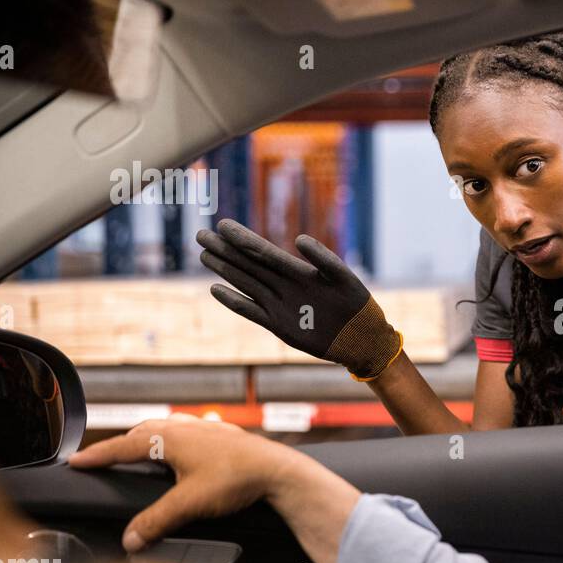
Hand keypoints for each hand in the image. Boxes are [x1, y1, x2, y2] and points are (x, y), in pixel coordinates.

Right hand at [69, 417, 359, 562]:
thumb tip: (131, 540)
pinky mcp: (225, 435)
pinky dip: (176, 437)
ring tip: (138, 447)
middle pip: (142, 431)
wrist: (280, 471)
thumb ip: (156, 522)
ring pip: (167, 427)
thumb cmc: (237, 480)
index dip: (97, 456)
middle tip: (103, 456)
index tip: (76, 461)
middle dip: (121, 444)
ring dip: (148, 436)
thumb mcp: (189, 504)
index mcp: (169, 438)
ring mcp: (207, 429)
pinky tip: (184, 443)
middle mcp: (185, 427)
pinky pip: (190, 431)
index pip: (123, 446)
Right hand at [197, 219, 398, 378]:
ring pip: (246, 283)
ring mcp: (279, 305)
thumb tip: (299, 239)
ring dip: (225, 270)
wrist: (362, 338)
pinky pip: (252, 311)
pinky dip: (235, 302)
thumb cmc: (356, 304)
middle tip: (200, 234)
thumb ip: (322, 258)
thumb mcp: (343, 277)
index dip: (244, 238)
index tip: (223, 225)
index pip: (265, 251)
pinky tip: (216, 289)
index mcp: (300, 271)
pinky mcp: (279, 326)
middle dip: (226, 250)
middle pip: (249, 264)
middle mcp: (285, 285)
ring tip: (204, 255)